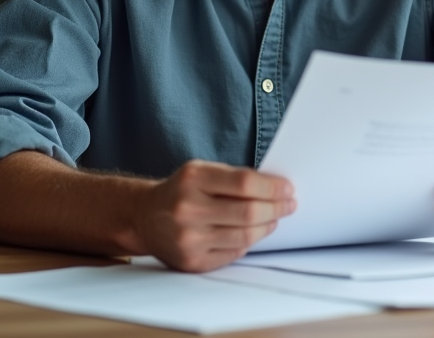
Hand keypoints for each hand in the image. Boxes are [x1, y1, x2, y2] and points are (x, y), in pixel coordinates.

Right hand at [134, 160, 295, 271]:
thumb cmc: (181, 191)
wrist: (145, 217)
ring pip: (245, 236)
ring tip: (274, 218)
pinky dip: (248, 242)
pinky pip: (234, 253)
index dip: (272, 187)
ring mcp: (189, 239)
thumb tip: (275, 188)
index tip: (287, 188)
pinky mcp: (192, 261)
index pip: (244, 183)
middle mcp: (188, 209)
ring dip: (267, 226)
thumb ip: (233, 177)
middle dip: (276, 208)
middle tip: (289, 204)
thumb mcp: (200, 171)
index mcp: (192, 179)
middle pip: (248, 211)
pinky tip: (252, 232)